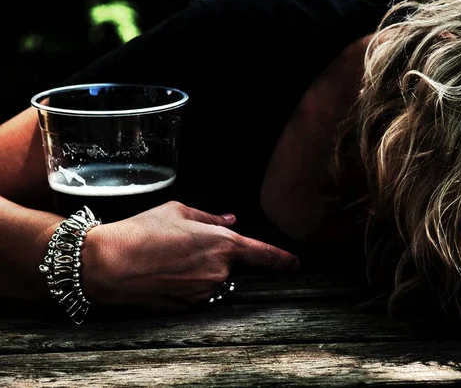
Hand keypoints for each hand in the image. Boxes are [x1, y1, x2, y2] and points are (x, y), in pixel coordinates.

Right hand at [80, 201, 299, 309]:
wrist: (108, 263)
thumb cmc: (142, 232)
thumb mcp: (179, 212)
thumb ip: (211, 218)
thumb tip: (231, 221)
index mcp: (222, 244)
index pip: (263, 255)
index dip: (282, 260)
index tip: (294, 263)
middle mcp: (218, 272)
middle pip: (231, 266)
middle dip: (215, 256)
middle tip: (183, 246)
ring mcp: (203, 293)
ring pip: (213, 280)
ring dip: (200, 271)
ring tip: (170, 259)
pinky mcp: (187, 307)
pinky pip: (197, 293)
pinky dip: (188, 284)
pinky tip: (165, 273)